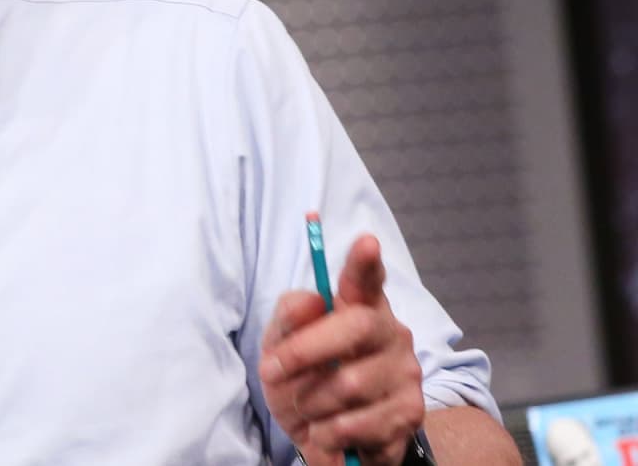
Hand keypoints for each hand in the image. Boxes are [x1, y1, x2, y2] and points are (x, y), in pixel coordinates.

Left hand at [259, 234, 425, 465]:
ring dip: (310, 402)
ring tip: (307, 407)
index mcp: (359, 307)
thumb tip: (311, 301)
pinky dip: (327, 432)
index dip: (365, 262)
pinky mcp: (410, 413)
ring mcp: (405, 372)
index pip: (366, 279)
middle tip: (271, 371)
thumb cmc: (305, 378)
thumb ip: (289, 318)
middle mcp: (390, 333)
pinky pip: (357, 423)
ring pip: (349, 384)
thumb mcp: (281, 346)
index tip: (366, 242)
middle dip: (303, 351)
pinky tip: (327, 430)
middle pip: (355, 327)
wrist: (325, 437)